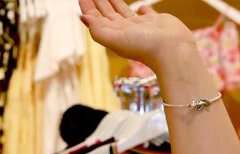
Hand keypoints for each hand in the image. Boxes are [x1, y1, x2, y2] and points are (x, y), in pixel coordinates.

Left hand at [78, 0, 194, 70]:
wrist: (171, 49)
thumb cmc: (143, 45)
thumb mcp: (115, 38)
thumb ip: (98, 29)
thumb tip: (83, 18)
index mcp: (113, 34)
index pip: (96, 18)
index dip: (88, 7)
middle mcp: (124, 30)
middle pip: (107, 13)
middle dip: (99, 3)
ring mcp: (140, 26)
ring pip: (123, 11)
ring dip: (115, 3)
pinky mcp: (155, 21)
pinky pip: (145, 12)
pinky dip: (141, 8)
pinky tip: (138, 6)